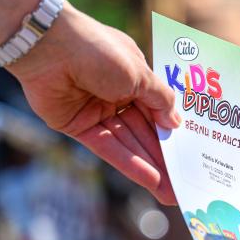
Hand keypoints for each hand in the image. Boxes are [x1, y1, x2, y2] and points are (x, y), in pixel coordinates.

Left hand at [7, 6, 180, 203]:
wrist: (49, 47)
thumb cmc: (98, 51)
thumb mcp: (139, 74)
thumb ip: (160, 99)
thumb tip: (176, 122)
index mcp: (132, 77)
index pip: (157, 110)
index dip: (172, 133)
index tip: (190, 155)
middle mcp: (116, 96)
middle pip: (144, 132)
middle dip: (163, 158)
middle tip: (183, 184)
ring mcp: (97, 113)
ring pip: (128, 143)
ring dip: (150, 167)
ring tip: (170, 191)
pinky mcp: (78, 127)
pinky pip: (107, 148)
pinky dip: (128, 163)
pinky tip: (150, 179)